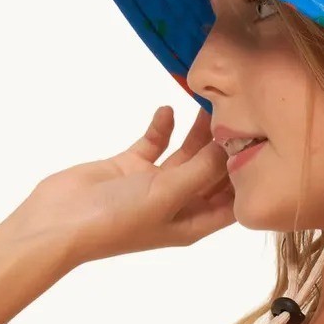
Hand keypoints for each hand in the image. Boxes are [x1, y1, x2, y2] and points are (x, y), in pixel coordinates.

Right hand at [21, 104, 235, 263]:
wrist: (59, 221)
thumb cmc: (117, 220)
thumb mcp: (168, 195)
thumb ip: (201, 170)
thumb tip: (230, 148)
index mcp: (193, 223)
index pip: (234, 202)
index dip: (250, 177)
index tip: (264, 144)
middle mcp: (179, 204)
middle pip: (214, 172)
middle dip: (227, 146)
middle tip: (240, 109)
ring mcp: (154, 184)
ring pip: (187, 153)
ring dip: (198, 131)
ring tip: (209, 100)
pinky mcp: (132, 166)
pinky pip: (155, 142)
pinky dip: (163, 127)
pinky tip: (167, 109)